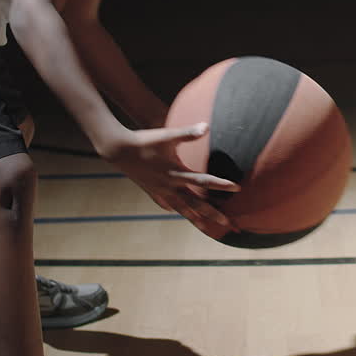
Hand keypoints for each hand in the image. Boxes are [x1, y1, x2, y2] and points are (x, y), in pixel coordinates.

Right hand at [100, 122, 239, 236]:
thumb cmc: (144, 141)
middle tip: (228, 225)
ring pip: (181, 207)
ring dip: (194, 218)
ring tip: (205, 228)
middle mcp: (169, 185)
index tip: (237, 188)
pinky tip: (174, 211)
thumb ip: (187, 133)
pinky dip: (172, 207)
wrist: (118, 150)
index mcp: (176, 173)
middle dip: (212, 214)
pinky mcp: (150, 189)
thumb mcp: (167, 135)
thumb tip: (206, 127)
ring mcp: (160, 190)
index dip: (220, 184)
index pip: (203, 181)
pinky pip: (164, 202)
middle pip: (195, 203)